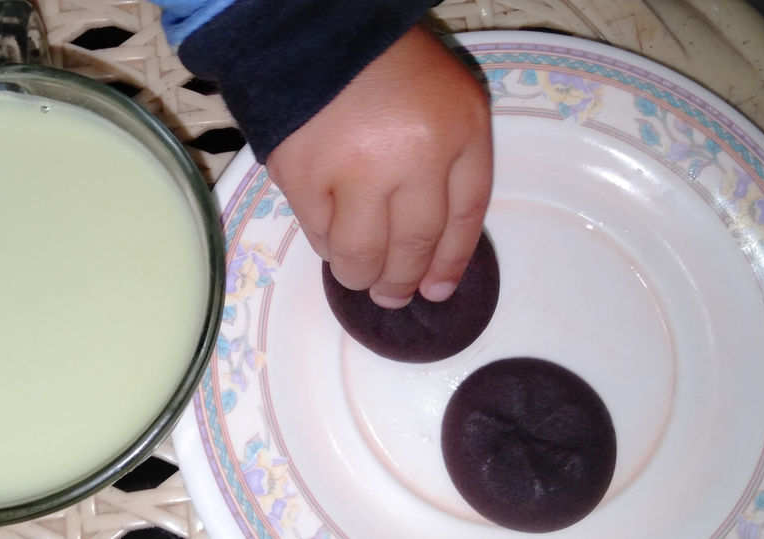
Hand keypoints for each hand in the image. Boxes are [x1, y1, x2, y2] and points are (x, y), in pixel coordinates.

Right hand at [266, 25, 492, 308]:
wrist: (315, 34)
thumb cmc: (390, 67)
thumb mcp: (452, 103)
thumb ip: (457, 168)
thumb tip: (436, 254)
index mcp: (456, 132)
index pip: (464, 217)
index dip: (452, 263)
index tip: (438, 292)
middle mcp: (409, 156)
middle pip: (414, 245)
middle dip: (403, 281)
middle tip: (393, 297)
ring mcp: (351, 169)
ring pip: (360, 253)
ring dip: (361, 275)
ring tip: (361, 278)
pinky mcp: (299, 174)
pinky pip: (317, 232)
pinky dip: (326, 244)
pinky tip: (332, 241)